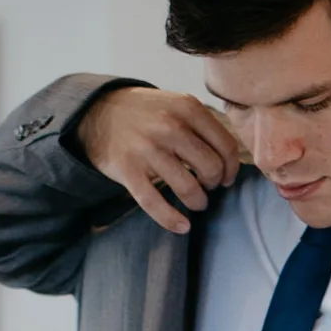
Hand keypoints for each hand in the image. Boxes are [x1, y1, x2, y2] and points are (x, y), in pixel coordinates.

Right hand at [75, 87, 245, 234]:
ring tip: (197, 202)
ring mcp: (147, 149)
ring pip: (188, 188)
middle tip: (208, 187)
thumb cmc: (148, 113)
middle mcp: (169, 126)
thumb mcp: (177, 103)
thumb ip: (203, 125)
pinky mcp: (128, 170)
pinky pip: (155, 203)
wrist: (99, 111)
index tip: (226, 178)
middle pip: (211, 168)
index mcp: (187, 108)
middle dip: (214, 184)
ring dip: (198, 202)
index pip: (226, 146)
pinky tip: (182, 226)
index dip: (231, 168)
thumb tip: (231, 161)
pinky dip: (172, 220)